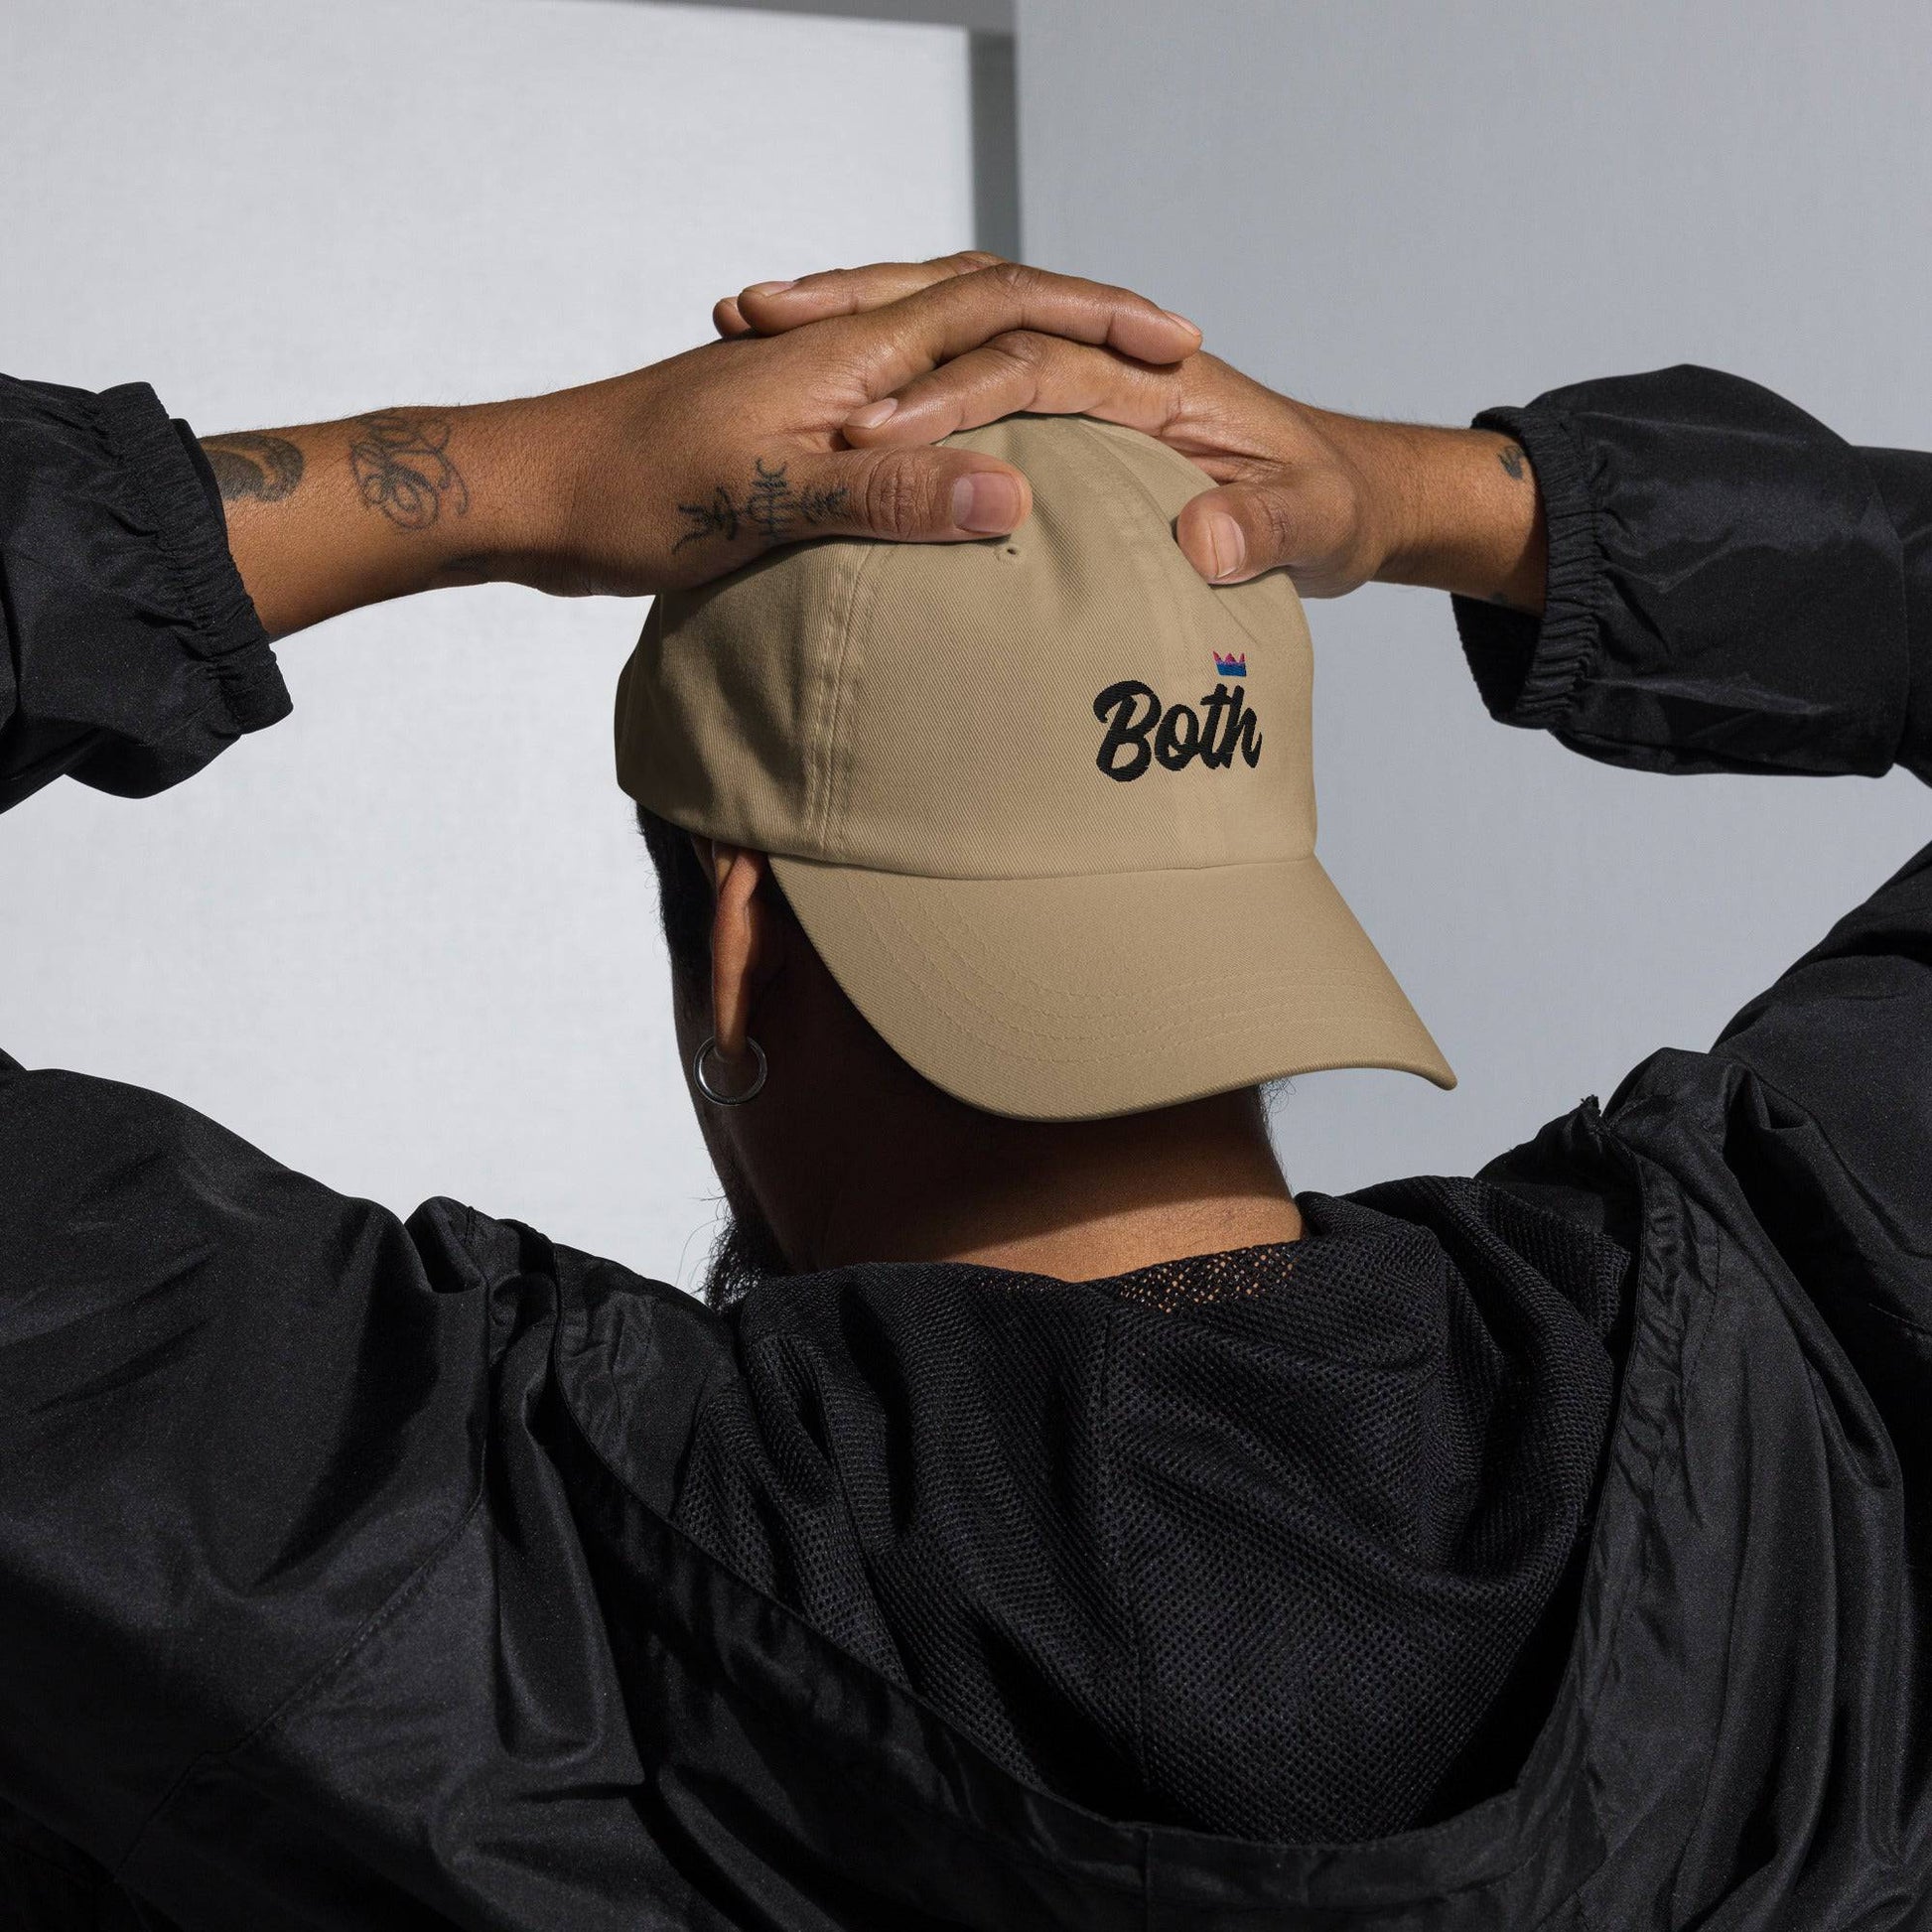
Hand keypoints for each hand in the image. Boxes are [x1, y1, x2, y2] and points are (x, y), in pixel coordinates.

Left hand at [507, 263, 1197, 595]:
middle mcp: (837, 352)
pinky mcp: (783, 423)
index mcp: (850, 357)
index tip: (1176, 344)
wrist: (527, 491)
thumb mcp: (768, 504)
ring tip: (1084, 374)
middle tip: (1157, 346)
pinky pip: (898, 392)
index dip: (1095, 318)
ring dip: (1017, 343)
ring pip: (938, 339)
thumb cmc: (631, 496)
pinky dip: (953, 396)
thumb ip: (890, 499)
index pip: (1001, 304)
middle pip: (980, 300)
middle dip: (1076, 315)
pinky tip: (958, 440)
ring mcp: (807, 382)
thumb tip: (1013, 494)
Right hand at [718, 256, 1544, 608]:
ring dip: (857, 326)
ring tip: (755, 325)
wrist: (1361, 496)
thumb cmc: (1337, 507)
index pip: (1033, 365)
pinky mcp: (1069, 416)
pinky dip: (890, 376)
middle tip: (757, 323)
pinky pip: (964, 379)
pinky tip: (817, 403)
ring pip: (952, 333)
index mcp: (1162, 382)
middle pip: (968, 318)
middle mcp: (1112, 367)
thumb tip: (1203, 536)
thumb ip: (1266, 531)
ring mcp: (1084, 386)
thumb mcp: (1318, 527)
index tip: (868, 433)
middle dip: (865, 320)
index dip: (949, 397)